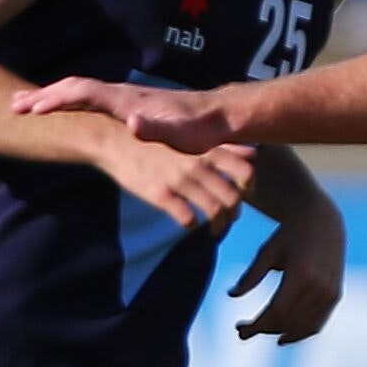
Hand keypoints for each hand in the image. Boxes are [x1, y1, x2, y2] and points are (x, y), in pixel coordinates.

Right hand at [11, 76, 239, 152]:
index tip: (34, 108)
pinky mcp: (121, 107)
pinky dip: (62, 103)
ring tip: (20, 107)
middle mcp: (119, 95)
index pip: (85, 91)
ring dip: (47, 98)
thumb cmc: (199, 128)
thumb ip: (158, 129)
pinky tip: (51, 113)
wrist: (216, 115)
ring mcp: (120, 99)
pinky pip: (83, 100)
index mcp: (126, 100)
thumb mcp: (182, 133)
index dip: (58, 98)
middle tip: (13, 106)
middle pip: (73, 87)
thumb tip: (131, 122)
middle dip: (43, 95)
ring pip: (75, 92)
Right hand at [95, 131, 258, 233]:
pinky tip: (189, 224)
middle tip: (230, 218)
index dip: (249, 188)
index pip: (245, 172)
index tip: (244, 196)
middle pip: (232, 196)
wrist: (113, 139)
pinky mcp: (160, 194)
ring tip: (215, 230)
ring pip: (213, 210)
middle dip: (234, 212)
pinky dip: (193, 224)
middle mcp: (197, 165)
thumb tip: (253, 153)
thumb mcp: (190, 137)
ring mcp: (179, 181)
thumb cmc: (153, 138)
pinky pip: (187, 217)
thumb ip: (223, 147)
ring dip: (218, 224)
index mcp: (206, 150)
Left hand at [231, 194, 344, 341]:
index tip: (239, 329)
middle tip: (242, 332)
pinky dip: (300, 332)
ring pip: (303, 326)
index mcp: (301, 274)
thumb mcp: (267, 251)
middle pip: (288, 322)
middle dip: (263, 330)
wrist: (322, 221)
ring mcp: (330, 292)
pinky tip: (282, 335)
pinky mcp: (335, 295)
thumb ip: (251, 276)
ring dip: (280, 334)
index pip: (276, 312)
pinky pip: (317, 322)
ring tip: (259, 331)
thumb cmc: (289, 234)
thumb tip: (231, 295)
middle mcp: (320, 286)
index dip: (257, 325)